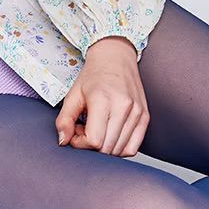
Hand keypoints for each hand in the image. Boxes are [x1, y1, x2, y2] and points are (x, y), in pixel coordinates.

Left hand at [55, 37, 149, 156]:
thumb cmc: (93, 76)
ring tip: (97, 130)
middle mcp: (124, 106)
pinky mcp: (145, 116)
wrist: (116, 58)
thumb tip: (63, 142)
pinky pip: (133, 147)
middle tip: (84, 130)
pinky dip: (119, 149)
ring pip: (120, 150)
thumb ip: (64, 119)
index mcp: (103, 99)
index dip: (80, 143)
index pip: (94, 140)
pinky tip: (110, 135)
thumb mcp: (73, 94)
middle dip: (90, 147)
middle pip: (107, 148)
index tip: (75, 132)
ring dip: (104, 148)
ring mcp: (137, 112)